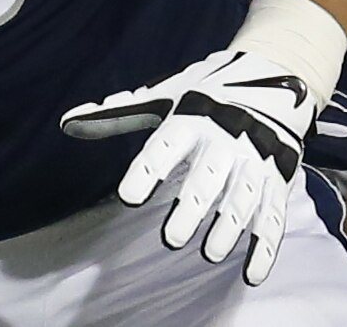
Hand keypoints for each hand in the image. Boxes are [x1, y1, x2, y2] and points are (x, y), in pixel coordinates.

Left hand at [61, 50, 315, 285]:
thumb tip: (68, 122)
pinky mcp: (278, 179)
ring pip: (242, 198)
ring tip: (210, 253)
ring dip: (229, 228)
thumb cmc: (206, 92)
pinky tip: (252, 272)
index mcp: (191, 118)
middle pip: (207, 178)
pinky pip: (273, 215)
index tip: (128, 196)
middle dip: (192, 207)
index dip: (147, 170)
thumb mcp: (165, 96)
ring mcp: (255, 160)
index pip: (164, 146)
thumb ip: (119, 114)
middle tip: (172, 238)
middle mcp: (225, 140)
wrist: (275, 74)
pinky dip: (266, 246)